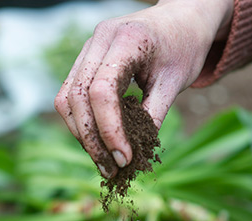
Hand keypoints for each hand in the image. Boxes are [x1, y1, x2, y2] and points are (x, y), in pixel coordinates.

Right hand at [54, 0, 233, 177]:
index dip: (109, 129)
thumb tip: (134, 156)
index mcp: (126, 39)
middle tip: (112, 170)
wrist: (182, 18)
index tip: (124, 159)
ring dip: (82, 135)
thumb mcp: (176, 82)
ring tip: (105, 163)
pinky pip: (71, 95)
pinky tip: (100, 143)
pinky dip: (82, 122)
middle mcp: (99, 39)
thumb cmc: (184, 47)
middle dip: (92, 139)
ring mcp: (87, 48)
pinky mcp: (85, 59)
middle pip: (77, 98)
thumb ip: (153, 115)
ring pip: (66, 99)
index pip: (102, 91)